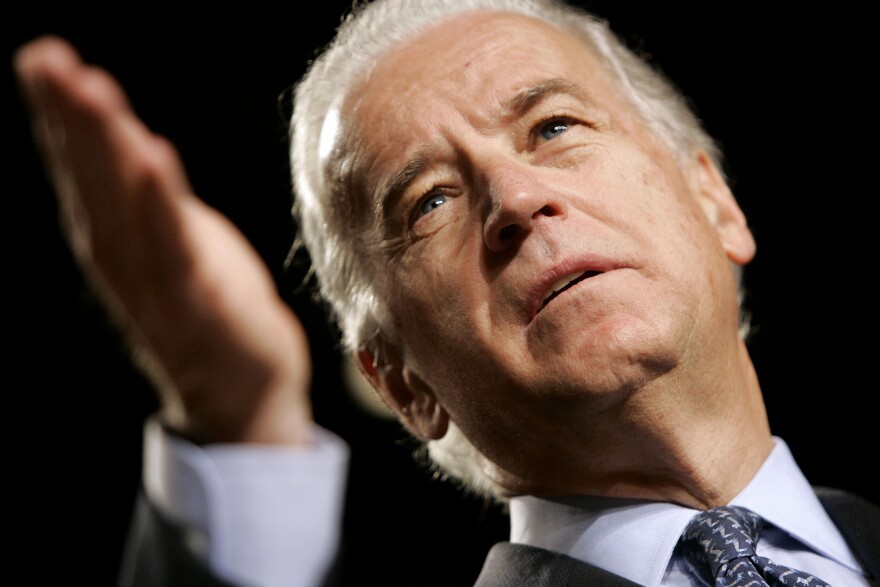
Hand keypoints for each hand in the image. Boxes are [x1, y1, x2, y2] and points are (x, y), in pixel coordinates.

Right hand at [14, 36, 313, 444]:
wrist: (242, 394)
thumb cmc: (210, 308)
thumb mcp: (176, 239)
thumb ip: (149, 196)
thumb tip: (129, 141)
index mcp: (119, 240)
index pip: (86, 169)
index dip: (62, 116)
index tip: (44, 59)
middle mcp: (123, 261)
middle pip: (93, 181)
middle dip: (70, 119)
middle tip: (45, 59)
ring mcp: (155, 286)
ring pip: (122, 207)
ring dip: (103, 148)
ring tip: (88, 89)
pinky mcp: (196, 307)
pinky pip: (173, 250)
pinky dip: (158, 203)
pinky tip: (152, 155)